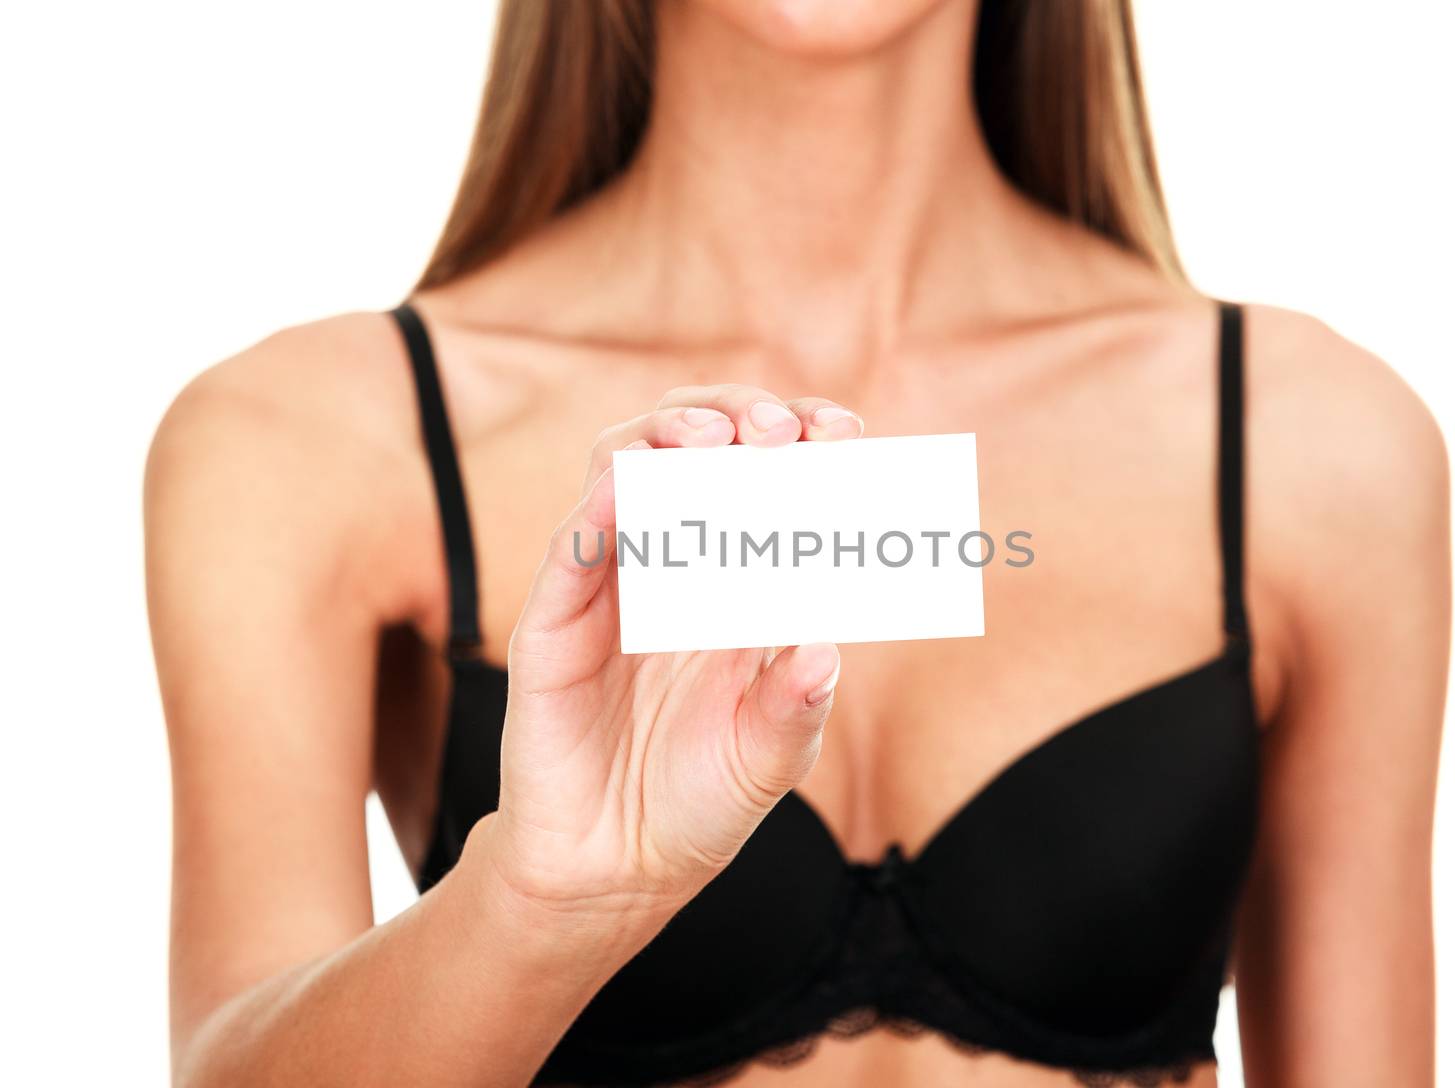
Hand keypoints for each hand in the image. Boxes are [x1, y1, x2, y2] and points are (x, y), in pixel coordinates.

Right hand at [484, 385, 865, 919]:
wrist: (614, 868)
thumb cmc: (699, 800)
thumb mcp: (769, 757)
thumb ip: (796, 705)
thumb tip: (827, 648)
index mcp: (735, 581)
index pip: (763, 476)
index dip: (799, 440)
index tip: (842, 432)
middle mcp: (672, 565)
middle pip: (690, 447)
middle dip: (735, 415)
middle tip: (778, 429)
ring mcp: (609, 586)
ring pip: (622, 469)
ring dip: (665, 436)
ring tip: (714, 439)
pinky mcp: (554, 623)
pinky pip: (570, 548)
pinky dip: (599, 507)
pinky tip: (632, 487)